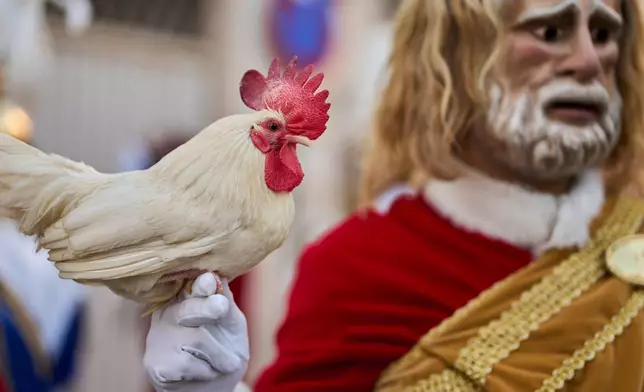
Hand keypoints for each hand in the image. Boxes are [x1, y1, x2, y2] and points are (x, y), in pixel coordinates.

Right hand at [144, 273, 248, 391]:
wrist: (216, 387)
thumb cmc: (225, 350)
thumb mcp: (232, 325)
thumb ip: (225, 302)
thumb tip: (219, 277)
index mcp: (186, 298)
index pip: (191, 286)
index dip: (200, 284)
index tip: (209, 280)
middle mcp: (168, 313)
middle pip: (189, 308)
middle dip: (208, 308)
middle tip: (222, 307)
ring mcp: (158, 338)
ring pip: (196, 339)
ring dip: (220, 354)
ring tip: (226, 363)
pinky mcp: (154, 363)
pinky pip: (188, 364)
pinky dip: (207, 371)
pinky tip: (204, 372)